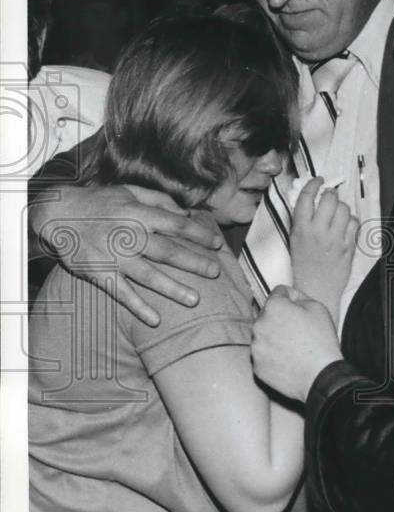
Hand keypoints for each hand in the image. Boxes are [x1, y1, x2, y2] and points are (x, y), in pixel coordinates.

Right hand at [31, 183, 222, 325]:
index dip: (199, 235)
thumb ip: (159, 200)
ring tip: (195, 300)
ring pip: (149, 275)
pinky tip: (155, 320)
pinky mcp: (99, 273)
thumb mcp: (129, 191)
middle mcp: (130, 236)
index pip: (177, 225)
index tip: (217, 244)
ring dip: (173, 289)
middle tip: (215, 273)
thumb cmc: (100, 203)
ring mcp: (114, 257)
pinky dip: (138, 306)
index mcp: (140, 214)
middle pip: (168, 252)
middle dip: (194, 263)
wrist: (58, 215)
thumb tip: (186, 212)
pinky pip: (121, 293)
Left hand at [251, 285, 341, 401]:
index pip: (279, 292)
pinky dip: (273, 355)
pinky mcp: (257, 366)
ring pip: (264, 335)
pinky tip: (289, 358)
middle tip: (299, 329)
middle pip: (268, 314)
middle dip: (281, 318)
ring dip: (275, 336)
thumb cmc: (321, 341)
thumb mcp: (318, 307)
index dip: (292, 297)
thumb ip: (299, 297)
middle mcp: (259, 325)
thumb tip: (290, 298)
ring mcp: (256, 347)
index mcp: (273, 307)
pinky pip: (264, 354)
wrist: (320, 375)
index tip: (300, 308)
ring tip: (294, 346)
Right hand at [290, 177, 358, 315]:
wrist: (315, 288)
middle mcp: (318, 231)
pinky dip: (352, 221)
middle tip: (330, 197)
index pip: (306, 197)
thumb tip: (312, 195)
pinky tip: (346, 226)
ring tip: (338, 214)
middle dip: (331, 194)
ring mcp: (335, 239)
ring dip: (342, 207)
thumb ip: (302, 218)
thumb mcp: (295, 239)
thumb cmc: (303, 263)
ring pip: (344, 208)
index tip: (319, 180)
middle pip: (329, 198)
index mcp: (300, 228)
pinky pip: (355, 222)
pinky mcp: (348, 246)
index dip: (313, 183)